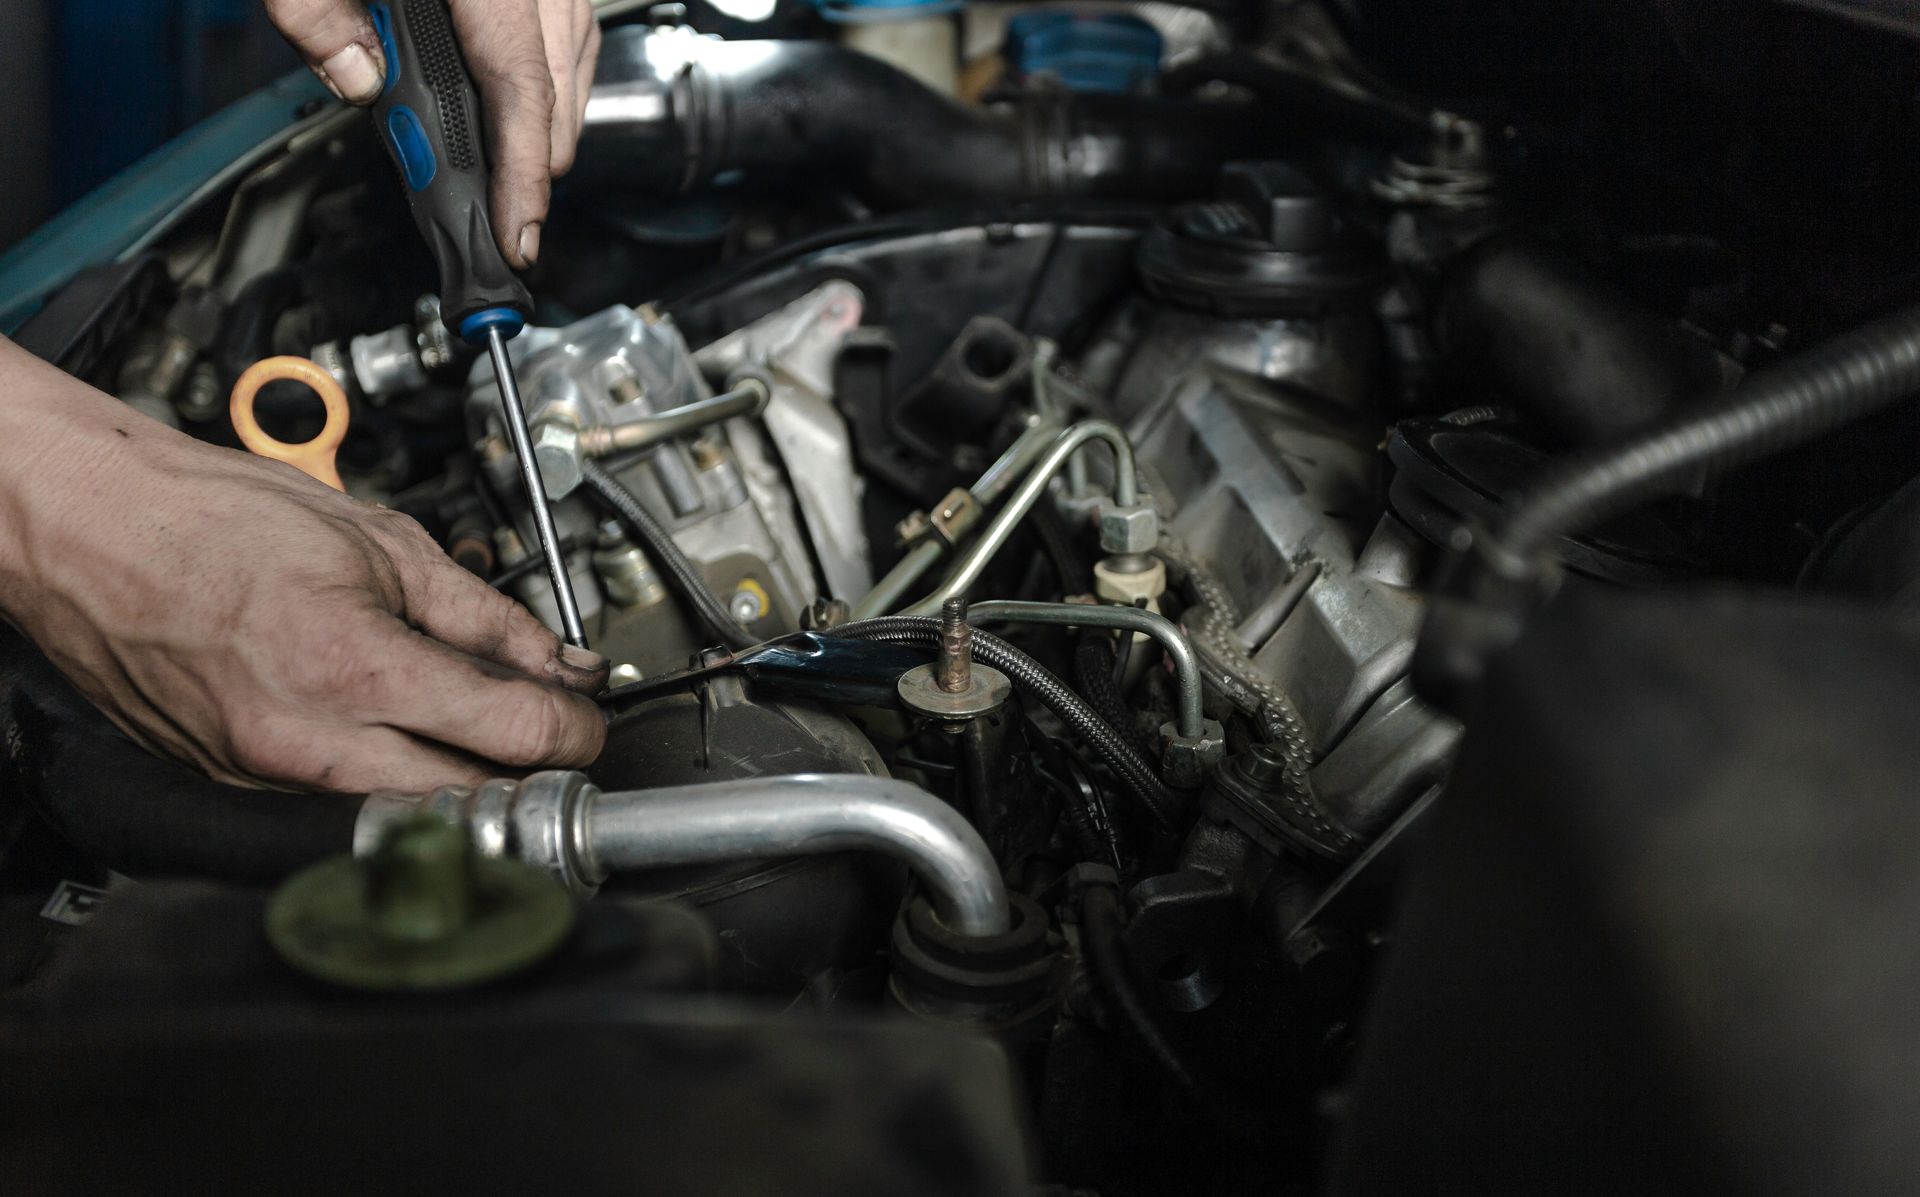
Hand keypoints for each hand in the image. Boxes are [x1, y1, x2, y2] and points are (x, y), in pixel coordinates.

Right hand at [0, 338, 608, 793]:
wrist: (89, 529)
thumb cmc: (212, 518)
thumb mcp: (381, 542)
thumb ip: (485, 614)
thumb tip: (558, 658)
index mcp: (356, 668)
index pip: (513, 733)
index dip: (575, 730)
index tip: (589, 720)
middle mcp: (306, 742)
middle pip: (469, 800)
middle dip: (528, 777)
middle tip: (556, 742)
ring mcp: (263, 776)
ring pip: (403, 812)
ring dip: (461, 788)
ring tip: (484, 740)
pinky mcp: (230, 786)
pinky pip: (334, 804)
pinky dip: (385, 781)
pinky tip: (400, 741)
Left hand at [263, 0, 602, 268]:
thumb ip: (317, 14)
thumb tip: (359, 81)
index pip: (521, 90)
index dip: (523, 178)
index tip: (515, 241)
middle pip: (556, 92)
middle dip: (528, 168)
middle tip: (490, 227)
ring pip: (572, 68)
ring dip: (539, 127)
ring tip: (498, 174)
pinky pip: (566, 36)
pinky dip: (544, 80)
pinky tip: (508, 103)